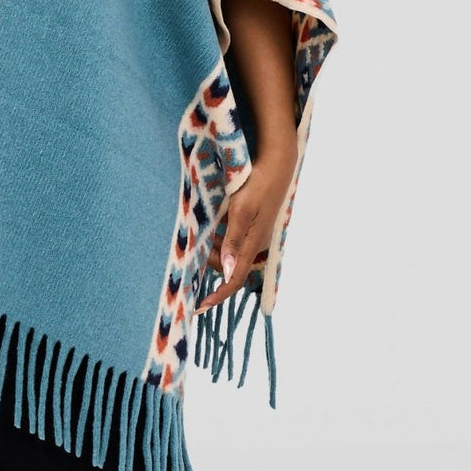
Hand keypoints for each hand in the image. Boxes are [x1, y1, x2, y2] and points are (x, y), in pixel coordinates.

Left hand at [195, 143, 297, 314]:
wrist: (276, 164)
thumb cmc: (258, 184)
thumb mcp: (241, 210)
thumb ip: (233, 240)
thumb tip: (228, 270)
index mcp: (253, 244)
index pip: (235, 279)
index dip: (219, 294)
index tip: (200, 306)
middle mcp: (255, 244)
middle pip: (228, 266)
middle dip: (211, 261)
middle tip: (193, 245)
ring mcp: (254, 234)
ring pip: (229, 252)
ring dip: (213, 247)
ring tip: (200, 231)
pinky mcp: (252, 224)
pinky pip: (231, 239)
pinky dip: (218, 237)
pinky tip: (210, 222)